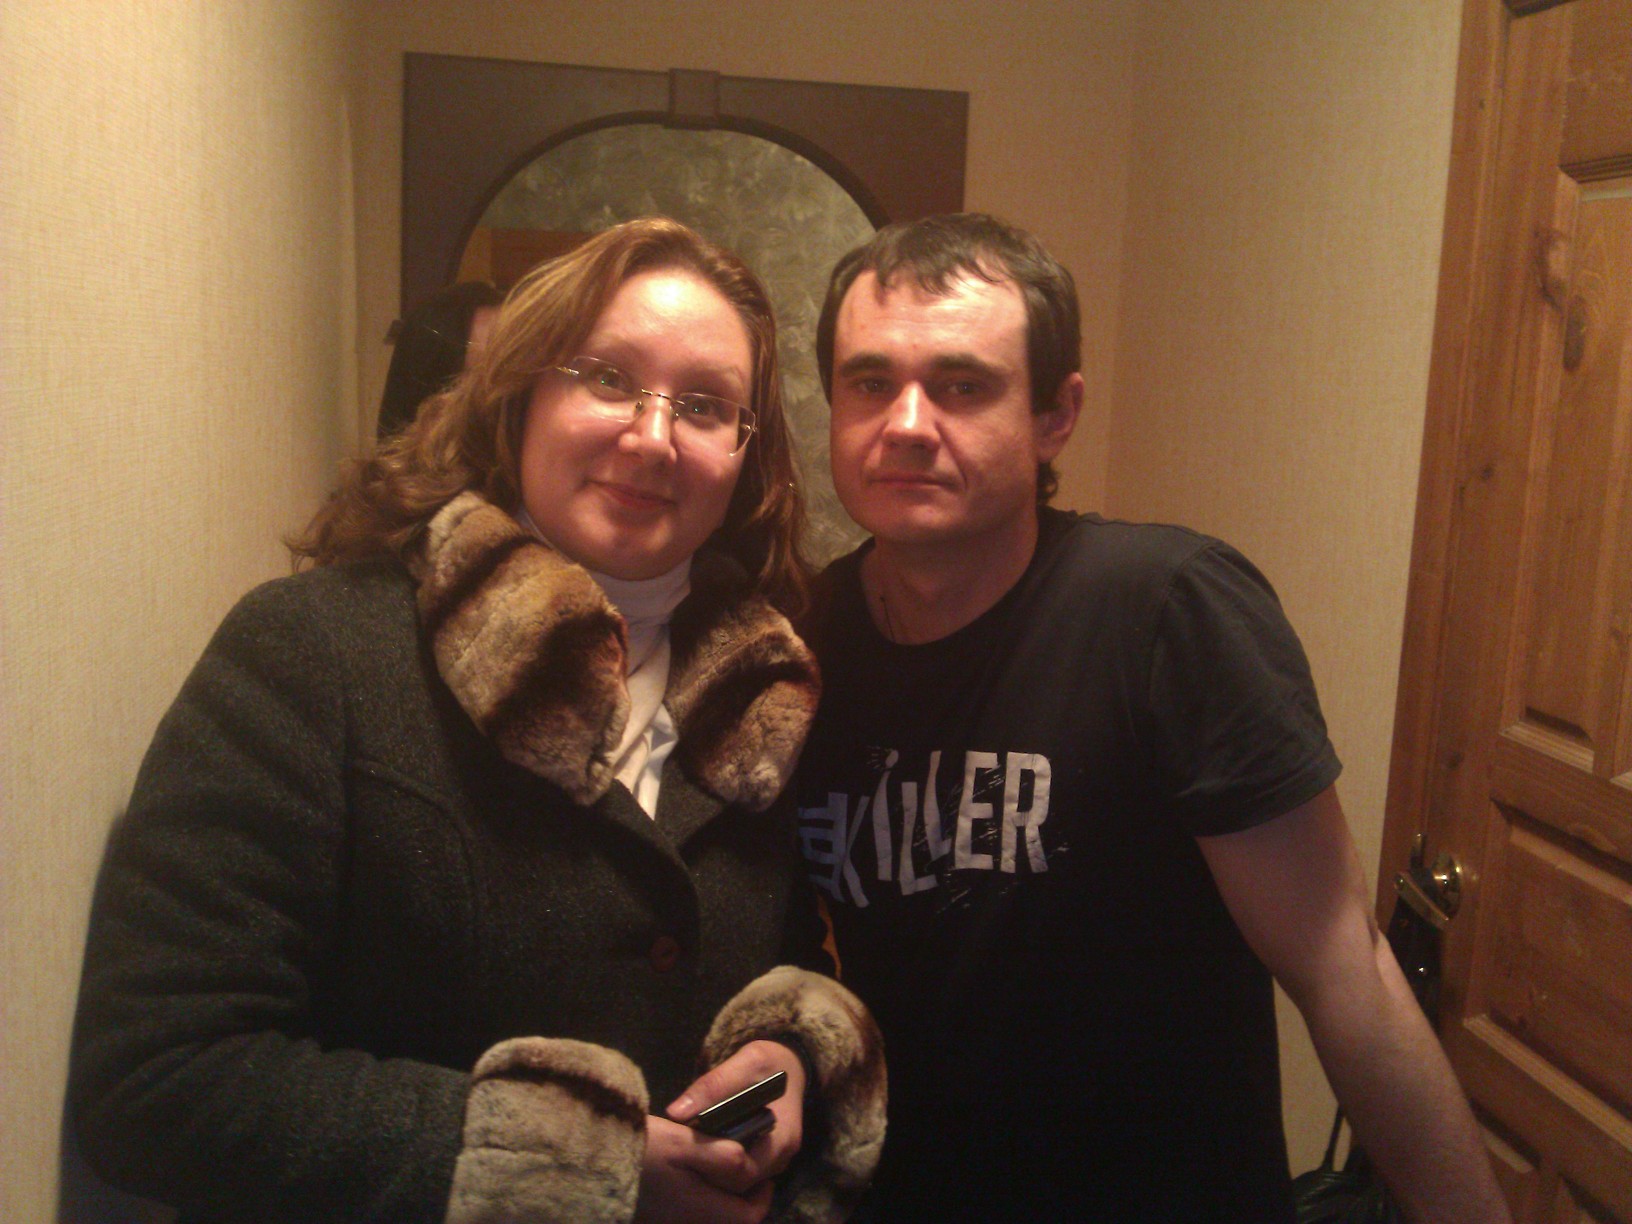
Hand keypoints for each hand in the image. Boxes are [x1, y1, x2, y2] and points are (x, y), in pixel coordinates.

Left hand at [641, 1040, 806, 1217]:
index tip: (687, 1150)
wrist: (791, 1064)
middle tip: (681, 1151)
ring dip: (714, 1170)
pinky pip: (742, 1173)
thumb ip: (712, 1086)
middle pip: (741, 1184)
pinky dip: (721, 1165)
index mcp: (782, 1138)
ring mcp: (775, 1161)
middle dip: (709, 1171)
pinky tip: (703, 1149)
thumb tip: (675, 1112)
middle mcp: (781, 1156)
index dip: (713, 1168)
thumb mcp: (745, 1062)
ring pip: (740, 1183)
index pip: (745, 1173)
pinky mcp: (766, 1160)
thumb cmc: (770, 1062)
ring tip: (690, 1150)